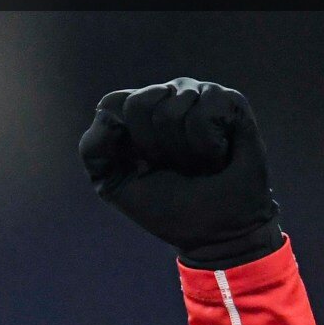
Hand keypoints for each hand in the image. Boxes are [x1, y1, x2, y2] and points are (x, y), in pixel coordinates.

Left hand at [77, 77, 282, 269]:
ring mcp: (198, 94)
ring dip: (185, 153)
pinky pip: (205, 114)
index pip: (113, 103)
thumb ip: (93, 149)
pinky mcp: (230, 100)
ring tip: (200, 164)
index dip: (125, 141)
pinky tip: (220, 156)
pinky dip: (210, 148)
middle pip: (140, 103)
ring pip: (173, 109)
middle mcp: (165, 96)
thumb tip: (107, 113)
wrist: (216, 230)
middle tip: (175, 166)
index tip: (141, 166)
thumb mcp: (114, 184)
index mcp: (134, 115)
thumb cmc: (167, 206)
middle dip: (154, 147)